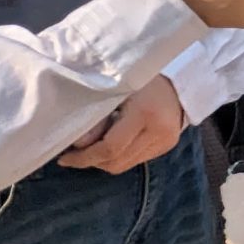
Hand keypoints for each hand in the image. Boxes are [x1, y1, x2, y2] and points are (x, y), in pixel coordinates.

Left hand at [57, 76, 184, 173]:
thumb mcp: (114, 91)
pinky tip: (114, 142)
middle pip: (117, 161)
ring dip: (104, 160)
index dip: (84, 157)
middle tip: (74, 154)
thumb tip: (77, 144)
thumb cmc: (140, 79)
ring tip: (92, 147)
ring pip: (125, 165)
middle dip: (91, 161)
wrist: (178, 78)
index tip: (65, 158)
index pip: (110, 147)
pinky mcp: (167, 146)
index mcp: (144, 113)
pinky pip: (135, 160)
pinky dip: (119, 155)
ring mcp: (165, 141)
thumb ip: (97, 117)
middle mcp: (159, 131)